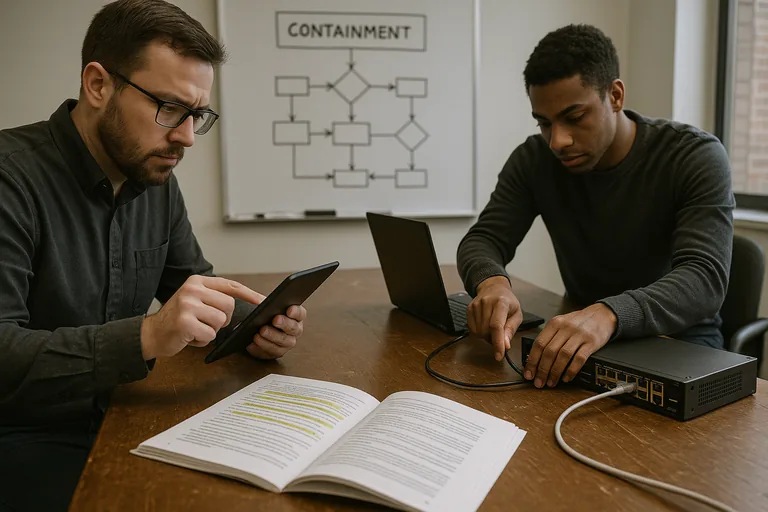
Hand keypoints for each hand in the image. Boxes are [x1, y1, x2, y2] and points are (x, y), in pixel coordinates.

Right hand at [140, 275, 264, 359]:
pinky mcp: (184, 322)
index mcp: (197, 281)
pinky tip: (190, 337)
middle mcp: (192, 289)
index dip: (249, 294)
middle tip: (207, 323)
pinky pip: (210, 335)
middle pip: (229, 305)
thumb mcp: (195, 301)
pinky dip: (202, 341)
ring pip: (221, 321)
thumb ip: (214, 298)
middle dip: (224, 319)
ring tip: (196, 329)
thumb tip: (247, 303)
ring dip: (211, 331)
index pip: (230, 285)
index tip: (263, 301)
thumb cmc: (178, 320)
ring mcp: (187, 304)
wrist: (151, 334)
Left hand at [246, 305, 306, 359]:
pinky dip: (260, 349)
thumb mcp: (260, 305)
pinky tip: (252, 344)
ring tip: (259, 333)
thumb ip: (259, 299)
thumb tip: (259, 301)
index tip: (289, 310)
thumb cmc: (260, 315)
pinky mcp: (275, 353)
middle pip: (294, 329)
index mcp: (294, 317)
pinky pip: (270, 353)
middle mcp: (294, 331)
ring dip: (272, 338)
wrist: (251, 329)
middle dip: (285, 324)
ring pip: (284, 343)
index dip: (296, 312)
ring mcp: (286, 344)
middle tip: (275, 320)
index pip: (300, 313)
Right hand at [467, 276, 522, 360]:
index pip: (496, 326)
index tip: (499, 355)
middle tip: (500, 335)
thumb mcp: (516, 314)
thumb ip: (510, 330)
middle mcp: (486, 302)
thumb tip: (505, 345)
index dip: (497, 343)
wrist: (494, 288)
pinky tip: (485, 326)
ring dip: (486, 336)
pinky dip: (479, 332)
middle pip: (486, 331)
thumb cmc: (508, 302)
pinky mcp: (469, 308)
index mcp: (501, 302)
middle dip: (493, 339)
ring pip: (478, 332)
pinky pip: (472, 329)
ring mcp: (476, 305)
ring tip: (493, 328)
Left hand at [524, 303, 616, 387]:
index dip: (532, 361)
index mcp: (554, 323)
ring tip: (551, 382)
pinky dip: (571, 370)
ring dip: (555, 372)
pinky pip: (579, 359)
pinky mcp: (591, 342)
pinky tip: (567, 377)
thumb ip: (549, 336)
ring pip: (562, 356)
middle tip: (539, 382)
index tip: (529, 373)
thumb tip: (534, 358)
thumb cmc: (579, 321)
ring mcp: (579, 335)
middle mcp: (565, 328)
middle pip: (549, 351)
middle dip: (542, 370)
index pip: (539, 343)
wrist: (602, 314)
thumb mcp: (561, 323)